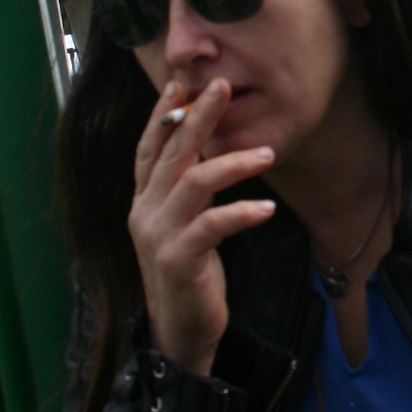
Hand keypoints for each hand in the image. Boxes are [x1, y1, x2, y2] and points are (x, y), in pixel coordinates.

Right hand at [128, 77, 276, 375]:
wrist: (179, 330)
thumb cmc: (188, 272)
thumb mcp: (184, 223)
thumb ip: (188, 189)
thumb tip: (207, 150)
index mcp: (144, 200)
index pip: (150, 146)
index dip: (164, 112)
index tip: (183, 82)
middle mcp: (145, 211)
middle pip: (171, 153)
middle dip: (197, 116)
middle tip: (222, 86)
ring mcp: (158, 235)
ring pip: (193, 183)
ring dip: (233, 163)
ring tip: (267, 154)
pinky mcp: (179, 259)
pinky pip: (212, 226)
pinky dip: (241, 213)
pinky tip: (266, 209)